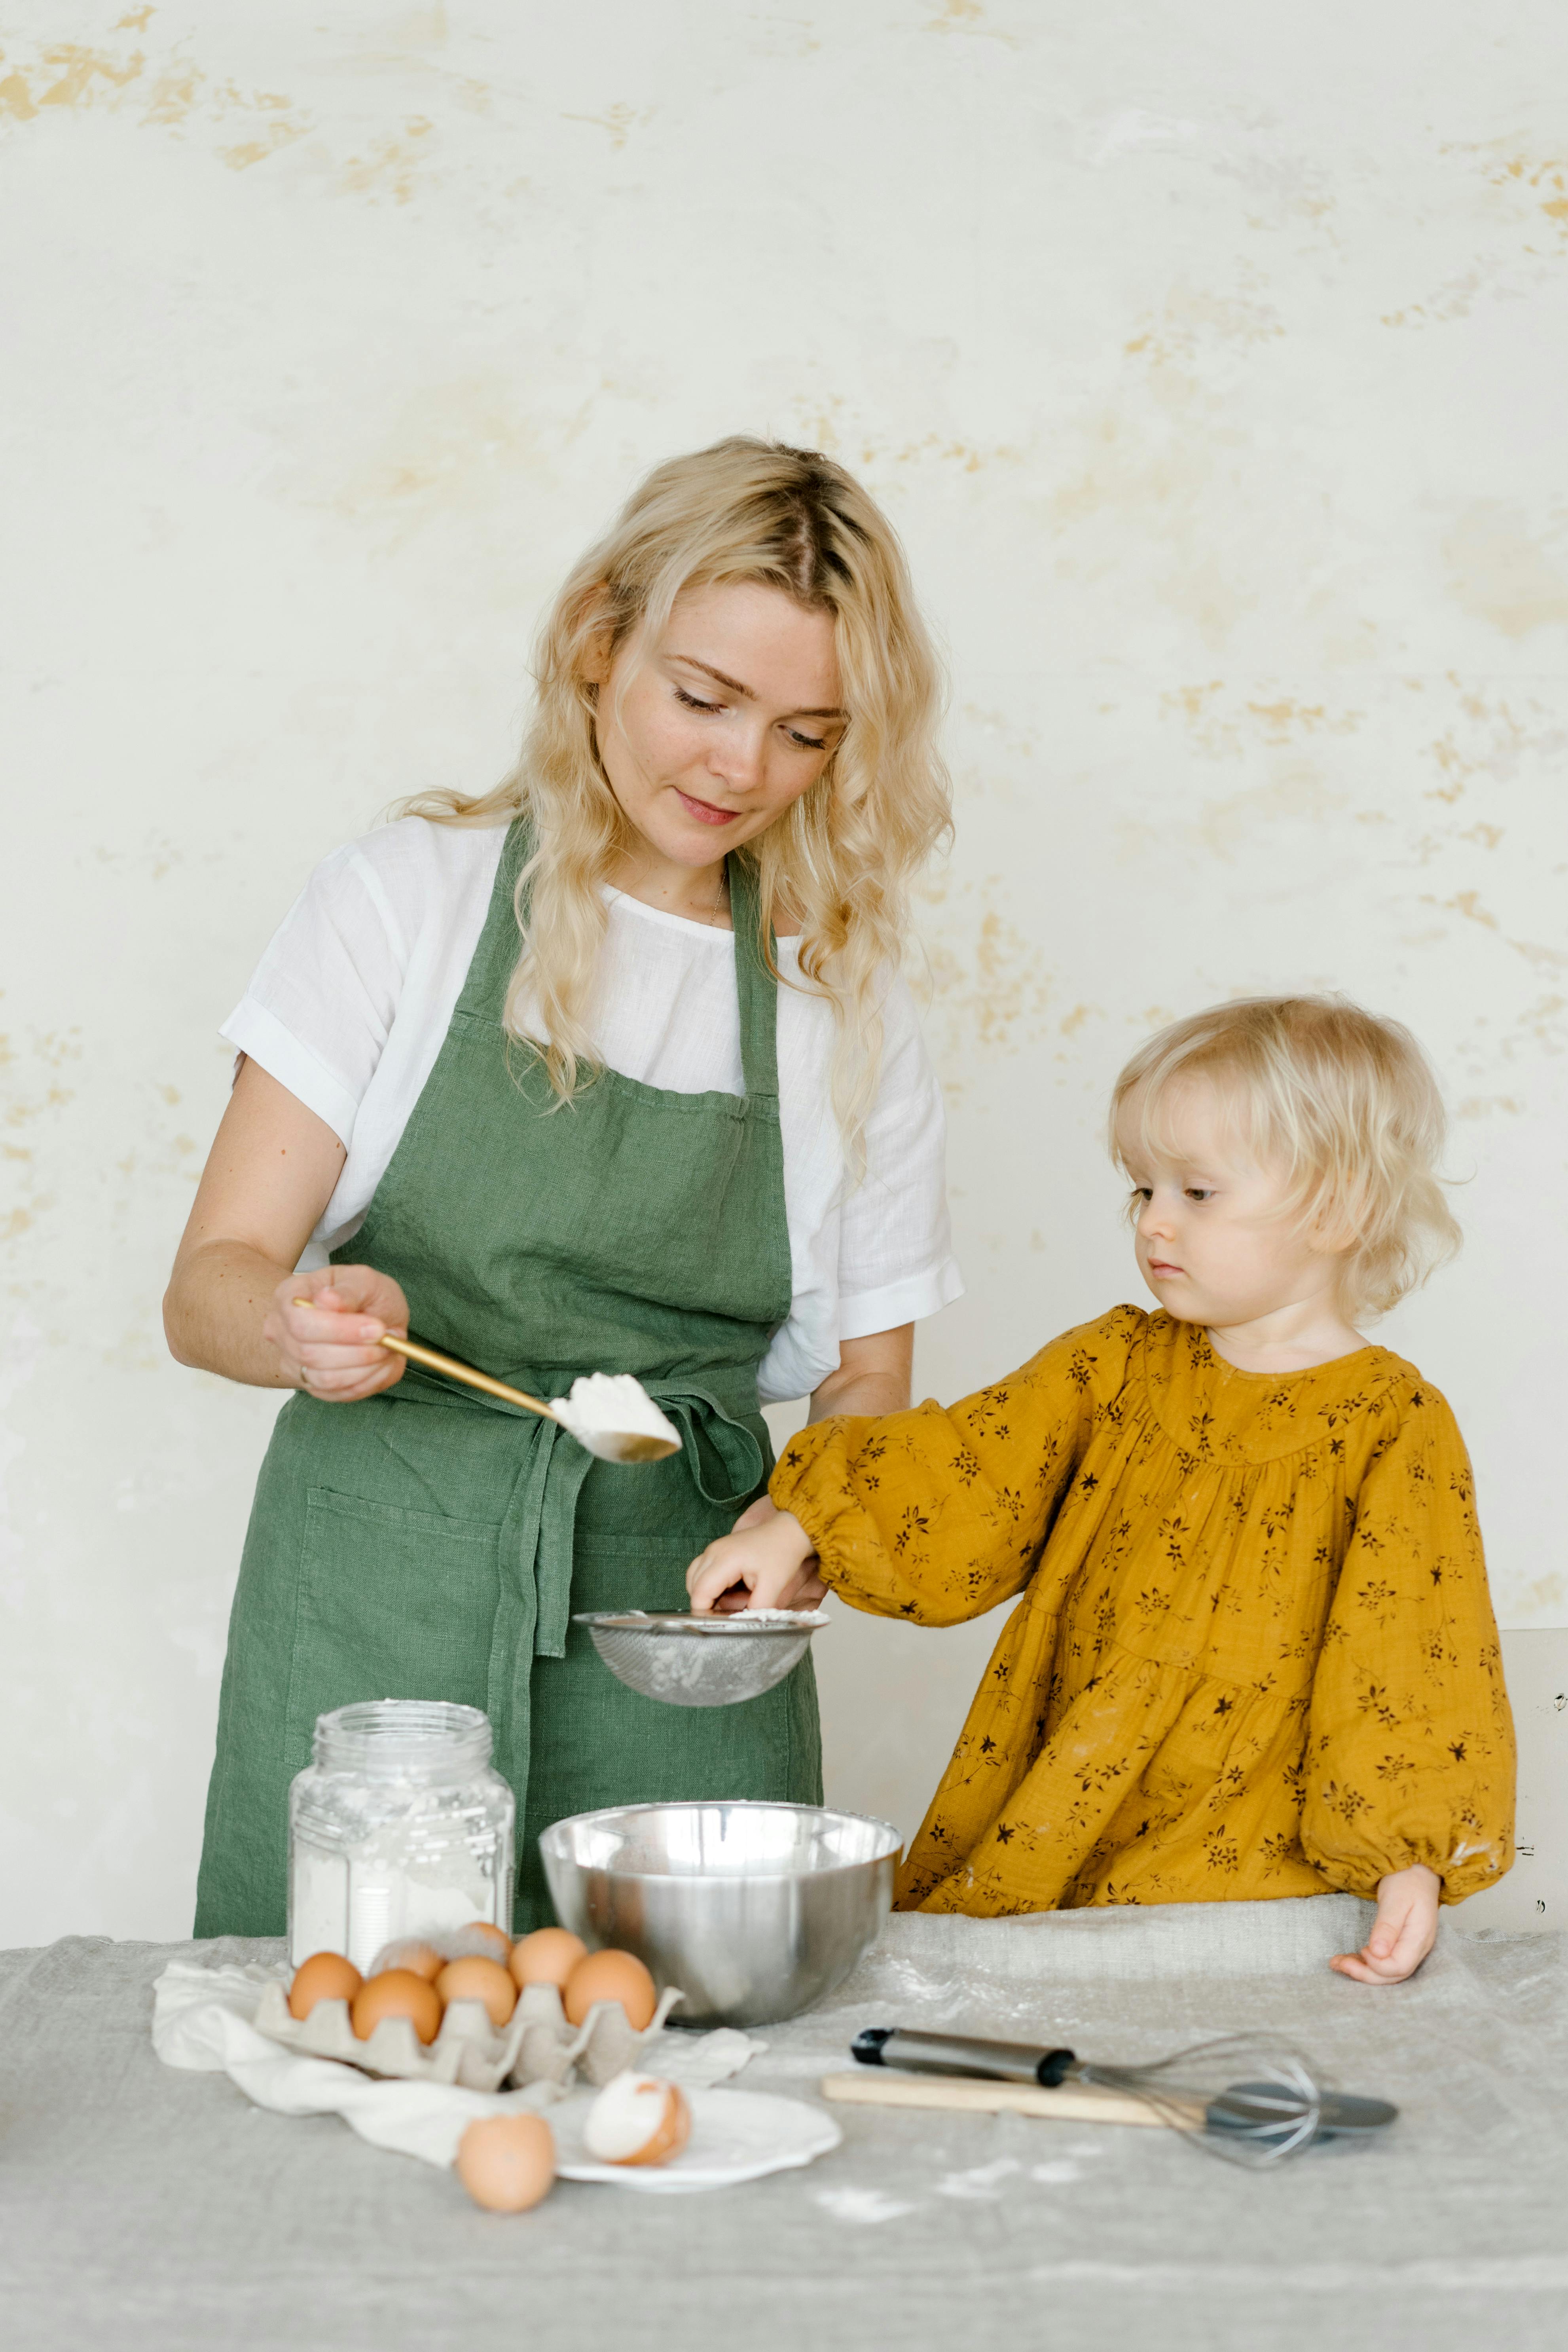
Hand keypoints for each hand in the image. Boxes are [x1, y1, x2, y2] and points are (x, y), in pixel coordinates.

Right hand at [262, 1264, 409, 1402]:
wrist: (363, 1315)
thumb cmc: (361, 1294)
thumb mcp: (363, 1280)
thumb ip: (348, 1290)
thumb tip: (327, 1300)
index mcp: (287, 1298)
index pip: (300, 1323)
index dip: (340, 1330)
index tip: (377, 1328)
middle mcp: (281, 1332)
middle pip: (309, 1355)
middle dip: (358, 1352)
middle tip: (388, 1340)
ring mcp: (293, 1362)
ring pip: (325, 1379)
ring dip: (366, 1369)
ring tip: (388, 1350)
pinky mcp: (312, 1386)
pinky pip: (339, 1394)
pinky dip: (368, 1381)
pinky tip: (383, 1364)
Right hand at [687, 1496, 826, 1614]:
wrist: (788, 1530)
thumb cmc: (782, 1555)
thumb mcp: (773, 1586)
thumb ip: (757, 1608)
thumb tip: (742, 1625)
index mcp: (725, 1560)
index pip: (700, 1593)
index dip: (704, 1613)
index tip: (718, 1625)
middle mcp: (713, 1552)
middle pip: (693, 1586)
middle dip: (704, 1605)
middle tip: (724, 1616)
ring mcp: (713, 1549)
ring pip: (694, 1577)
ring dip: (704, 1594)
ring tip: (724, 1604)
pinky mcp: (717, 1549)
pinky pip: (701, 1570)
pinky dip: (708, 1584)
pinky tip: (726, 1591)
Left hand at [1329, 1863, 1440, 1983]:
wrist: (1416, 1871)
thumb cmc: (1406, 1881)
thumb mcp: (1395, 1900)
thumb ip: (1387, 1927)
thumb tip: (1378, 1953)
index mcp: (1419, 1938)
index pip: (1399, 1967)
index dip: (1377, 1965)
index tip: (1362, 1949)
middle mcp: (1417, 1948)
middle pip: (1393, 1975)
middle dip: (1365, 1973)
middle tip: (1338, 1963)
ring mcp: (1410, 1948)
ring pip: (1388, 1971)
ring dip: (1363, 1970)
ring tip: (1337, 1963)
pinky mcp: (1401, 1944)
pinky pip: (1386, 1962)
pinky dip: (1367, 1963)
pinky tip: (1350, 1959)